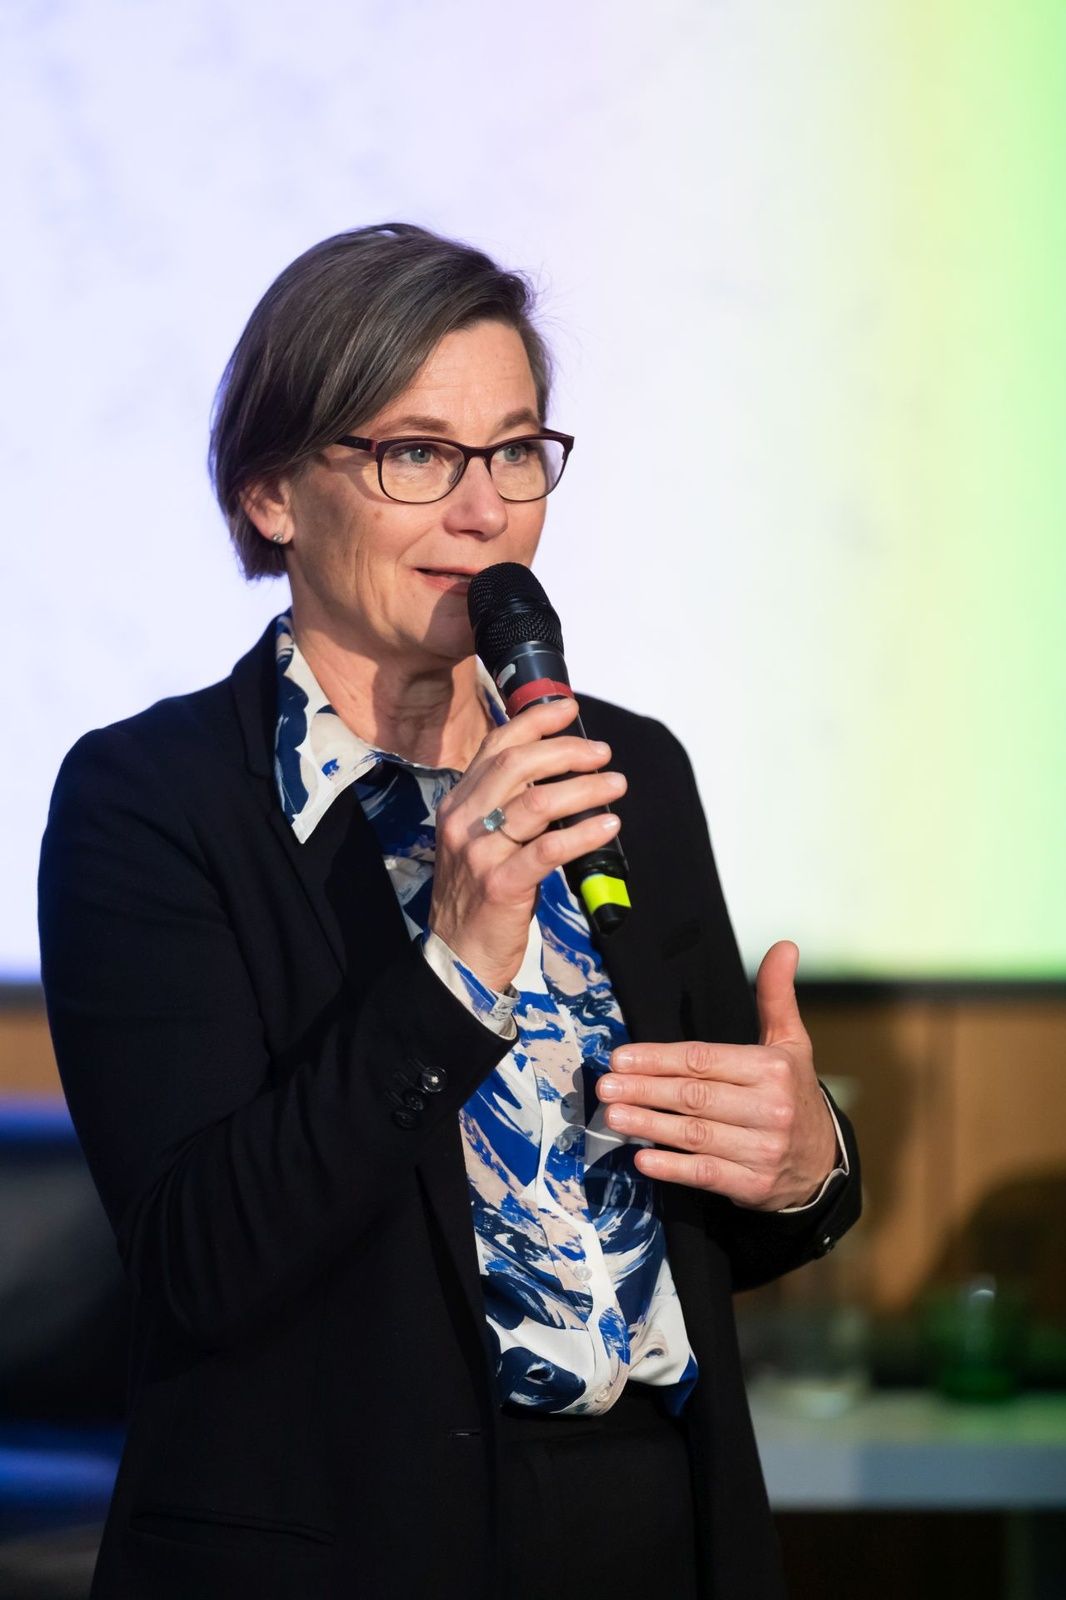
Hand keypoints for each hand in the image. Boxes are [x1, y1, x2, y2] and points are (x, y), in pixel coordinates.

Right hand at [429, 697, 626, 991]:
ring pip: (537, 803)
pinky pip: (549, 849)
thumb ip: (504, 806)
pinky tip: (608, 824)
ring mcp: (479, 853)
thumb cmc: (477, 897)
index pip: (495, 747)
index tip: (570, 709)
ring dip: (584, 789)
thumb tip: (557, 772)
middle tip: (602, 753)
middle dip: (566, 751)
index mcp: (457, 804)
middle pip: (517, 766)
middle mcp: (463, 821)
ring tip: (615, 785)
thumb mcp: (477, 840)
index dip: (534, 722)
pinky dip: (584, 833)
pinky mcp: (501, 885)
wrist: (458, 957)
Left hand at [595, 940, 837, 1209]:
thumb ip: (776, 995)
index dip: (659, 1058)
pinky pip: (706, 1174)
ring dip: (649, 1125)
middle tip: (605, 1087)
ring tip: (612, 1116)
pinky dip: (672, 1167)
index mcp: (773, 1068)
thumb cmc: (793, 1093)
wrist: (823, 1161)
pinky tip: (642, 1157)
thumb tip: (784, 946)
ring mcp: (763, 1149)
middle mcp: (770, 1108)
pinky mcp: (754, 1185)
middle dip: (645, 1090)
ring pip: (695, 1135)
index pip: (704, 1060)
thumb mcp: (791, 1043)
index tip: (620, 1058)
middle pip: (694, 1096)